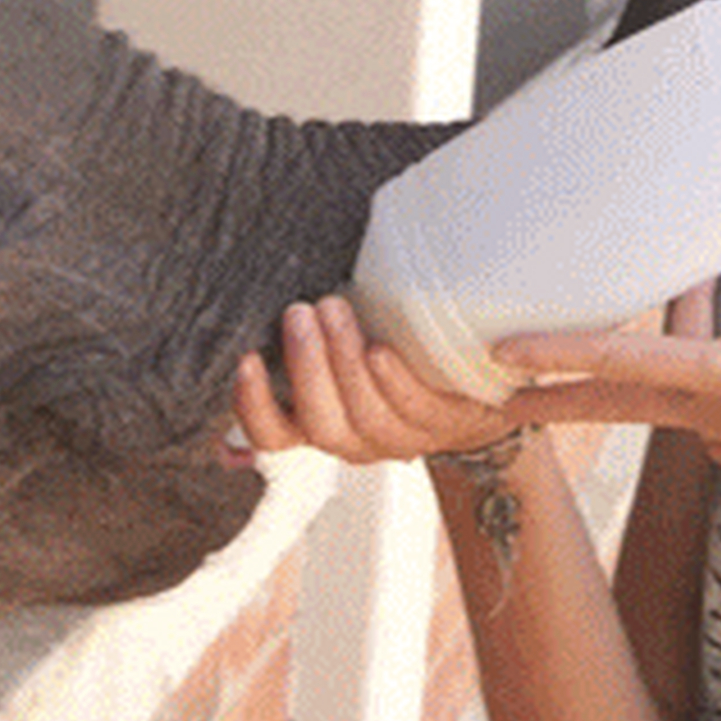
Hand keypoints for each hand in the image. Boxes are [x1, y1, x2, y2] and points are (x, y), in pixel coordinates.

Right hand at [233, 294, 515, 464]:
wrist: (475, 380)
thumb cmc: (395, 346)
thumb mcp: (344, 336)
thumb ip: (310, 321)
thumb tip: (266, 281)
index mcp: (322, 422)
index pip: (274, 434)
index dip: (253, 406)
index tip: (246, 360)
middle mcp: (357, 439)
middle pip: (322, 423)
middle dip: (306, 366)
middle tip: (299, 312)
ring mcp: (402, 436)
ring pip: (366, 417)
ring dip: (345, 362)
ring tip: (334, 309)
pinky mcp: (445, 423)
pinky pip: (416, 409)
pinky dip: (394, 381)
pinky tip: (381, 350)